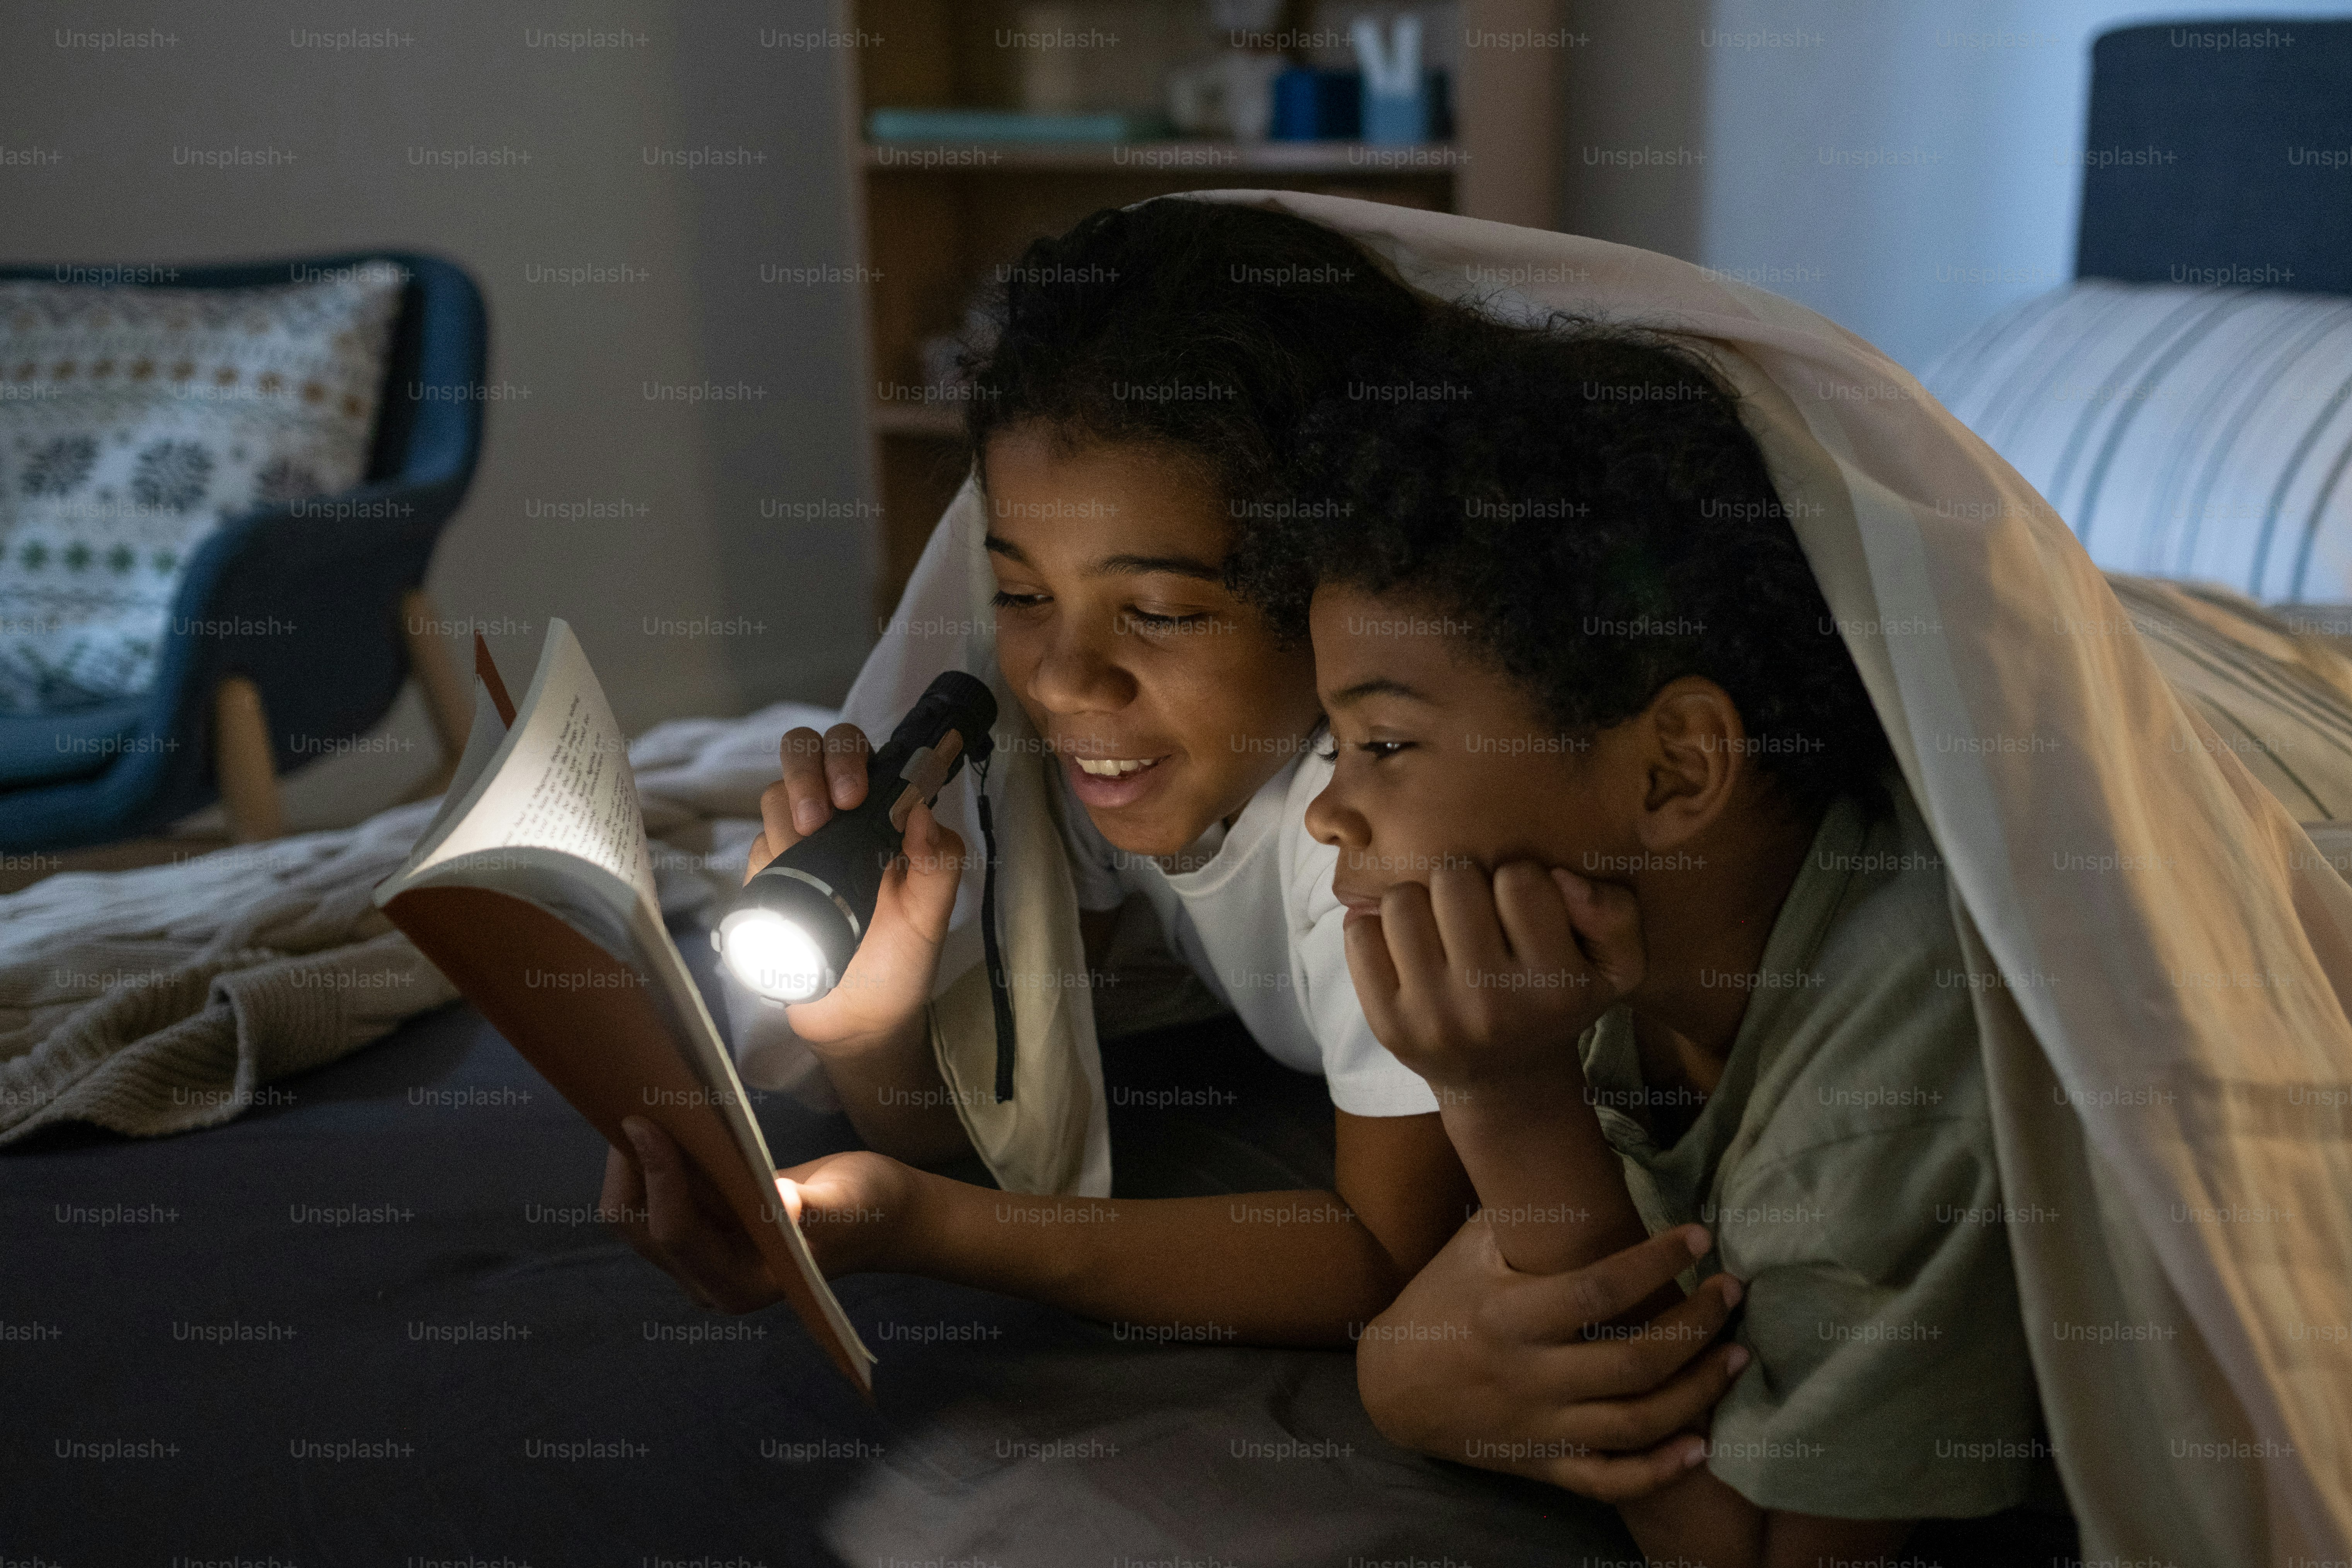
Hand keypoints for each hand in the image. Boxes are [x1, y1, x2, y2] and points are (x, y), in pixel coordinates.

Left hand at [603, 1119, 924, 1308]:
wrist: (873, 1213)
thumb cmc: (866, 1210)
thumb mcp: (847, 1205)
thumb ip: (813, 1209)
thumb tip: (782, 1203)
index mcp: (739, 1285)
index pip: (676, 1234)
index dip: (657, 1177)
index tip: (645, 1122)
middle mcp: (707, 1280)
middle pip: (639, 1228)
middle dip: (629, 1169)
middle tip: (634, 1106)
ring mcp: (699, 1258)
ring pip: (636, 1214)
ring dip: (631, 1164)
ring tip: (640, 1110)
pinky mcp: (698, 1231)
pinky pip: (653, 1199)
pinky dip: (647, 1163)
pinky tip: (659, 1126)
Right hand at [746, 722, 967, 1049]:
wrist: (858, 1021)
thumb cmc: (901, 962)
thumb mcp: (932, 916)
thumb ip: (939, 863)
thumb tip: (922, 809)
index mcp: (879, 816)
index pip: (854, 752)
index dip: (845, 756)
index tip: (853, 796)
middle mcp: (837, 821)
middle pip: (802, 755)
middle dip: (804, 775)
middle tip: (818, 822)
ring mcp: (798, 846)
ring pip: (773, 798)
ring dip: (785, 822)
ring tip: (804, 862)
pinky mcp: (770, 877)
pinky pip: (754, 848)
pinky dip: (766, 860)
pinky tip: (783, 887)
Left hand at [1345, 863, 1641, 1092]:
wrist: (1508, 1086)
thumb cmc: (1558, 1006)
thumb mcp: (1616, 967)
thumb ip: (1614, 913)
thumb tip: (1561, 879)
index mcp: (1555, 986)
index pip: (1520, 879)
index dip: (1519, 881)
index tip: (1519, 909)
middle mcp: (1492, 1006)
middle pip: (1454, 880)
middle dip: (1465, 884)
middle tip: (1474, 912)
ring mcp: (1432, 1018)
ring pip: (1401, 900)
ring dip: (1419, 901)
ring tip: (1440, 926)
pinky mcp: (1386, 1026)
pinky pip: (1359, 934)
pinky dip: (1375, 928)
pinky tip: (1406, 947)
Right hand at [1356, 1217, 1746, 1501]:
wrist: (1390, 1387)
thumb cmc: (1437, 1302)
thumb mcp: (1470, 1249)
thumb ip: (1527, 1217)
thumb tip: (1584, 1163)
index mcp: (1509, 1317)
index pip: (1599, 1290)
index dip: (1657, 1261)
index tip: (1699, 1236)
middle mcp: (1529, 1377)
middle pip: (1634, 1362)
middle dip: (1697, 1327)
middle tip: (1733, 1294)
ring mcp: (1539, 1428)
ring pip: (1636, 1424)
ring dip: (1698, 1392)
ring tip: (1737, 1357)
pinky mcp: (1543, 1465)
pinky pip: (1612, 1482)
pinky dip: (1661, 1471)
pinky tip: (1701, 1445)